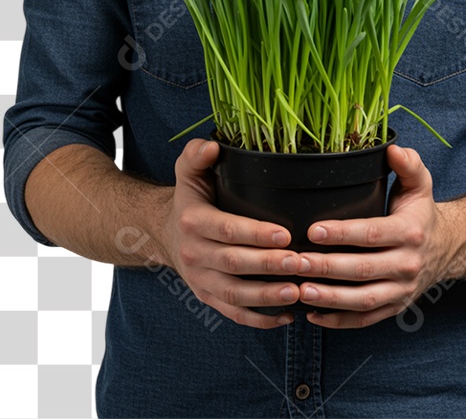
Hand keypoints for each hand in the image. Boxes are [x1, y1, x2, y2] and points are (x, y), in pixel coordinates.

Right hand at [158, 138, 310, 328]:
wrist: (164, 232)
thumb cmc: (189, 199)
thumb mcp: (187, 172)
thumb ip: (196, 155)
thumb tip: (211, 146)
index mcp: (193, 221)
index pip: (227, 229)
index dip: (256, 234)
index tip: (286, 234)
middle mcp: (194, 253)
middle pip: (234, 263)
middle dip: (269, 265)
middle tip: (301, 263)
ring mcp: (200, 280)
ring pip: (234, 293)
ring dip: (267, 296)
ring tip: (296, 292)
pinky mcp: (207, 298)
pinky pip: (233, 313)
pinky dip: (259, 319)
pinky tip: (287, 316)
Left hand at [296, 144, 459, 328]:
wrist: (448, 249)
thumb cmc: (422, 213)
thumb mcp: (421, 184)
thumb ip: (409, 165)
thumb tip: (393, 150)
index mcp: (410, 233)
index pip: (371, 234)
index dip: (341, 234)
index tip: (313, 230)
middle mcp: (407, 265)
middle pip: (362, 270)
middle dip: (327, 268)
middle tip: (295, 262)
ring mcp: (401, 291)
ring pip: (362, 300)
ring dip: (329, 298)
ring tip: (300, 290)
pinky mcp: (395, 308)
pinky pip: (365, 319)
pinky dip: (338, 321)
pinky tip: (311, 314)